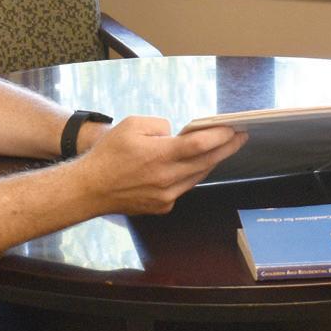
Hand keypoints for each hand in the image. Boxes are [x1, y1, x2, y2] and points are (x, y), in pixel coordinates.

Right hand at [73, 117, 245, 214]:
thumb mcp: (131, 124)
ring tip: (222, 148)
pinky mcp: (163, 206)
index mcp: (160, 155)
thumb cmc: (108, 154)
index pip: (200, 145)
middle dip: (226, 148)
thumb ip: (160, 126)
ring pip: (197, 176)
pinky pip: (184, 187)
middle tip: (240, 137)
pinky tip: (195, 165)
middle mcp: (167, 178)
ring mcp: (166, 196)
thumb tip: (175, 134)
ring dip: (211, 162)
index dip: (221, 136)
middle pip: (206, 162)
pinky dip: (191, 175)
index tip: (234, 128)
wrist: (89, 189)